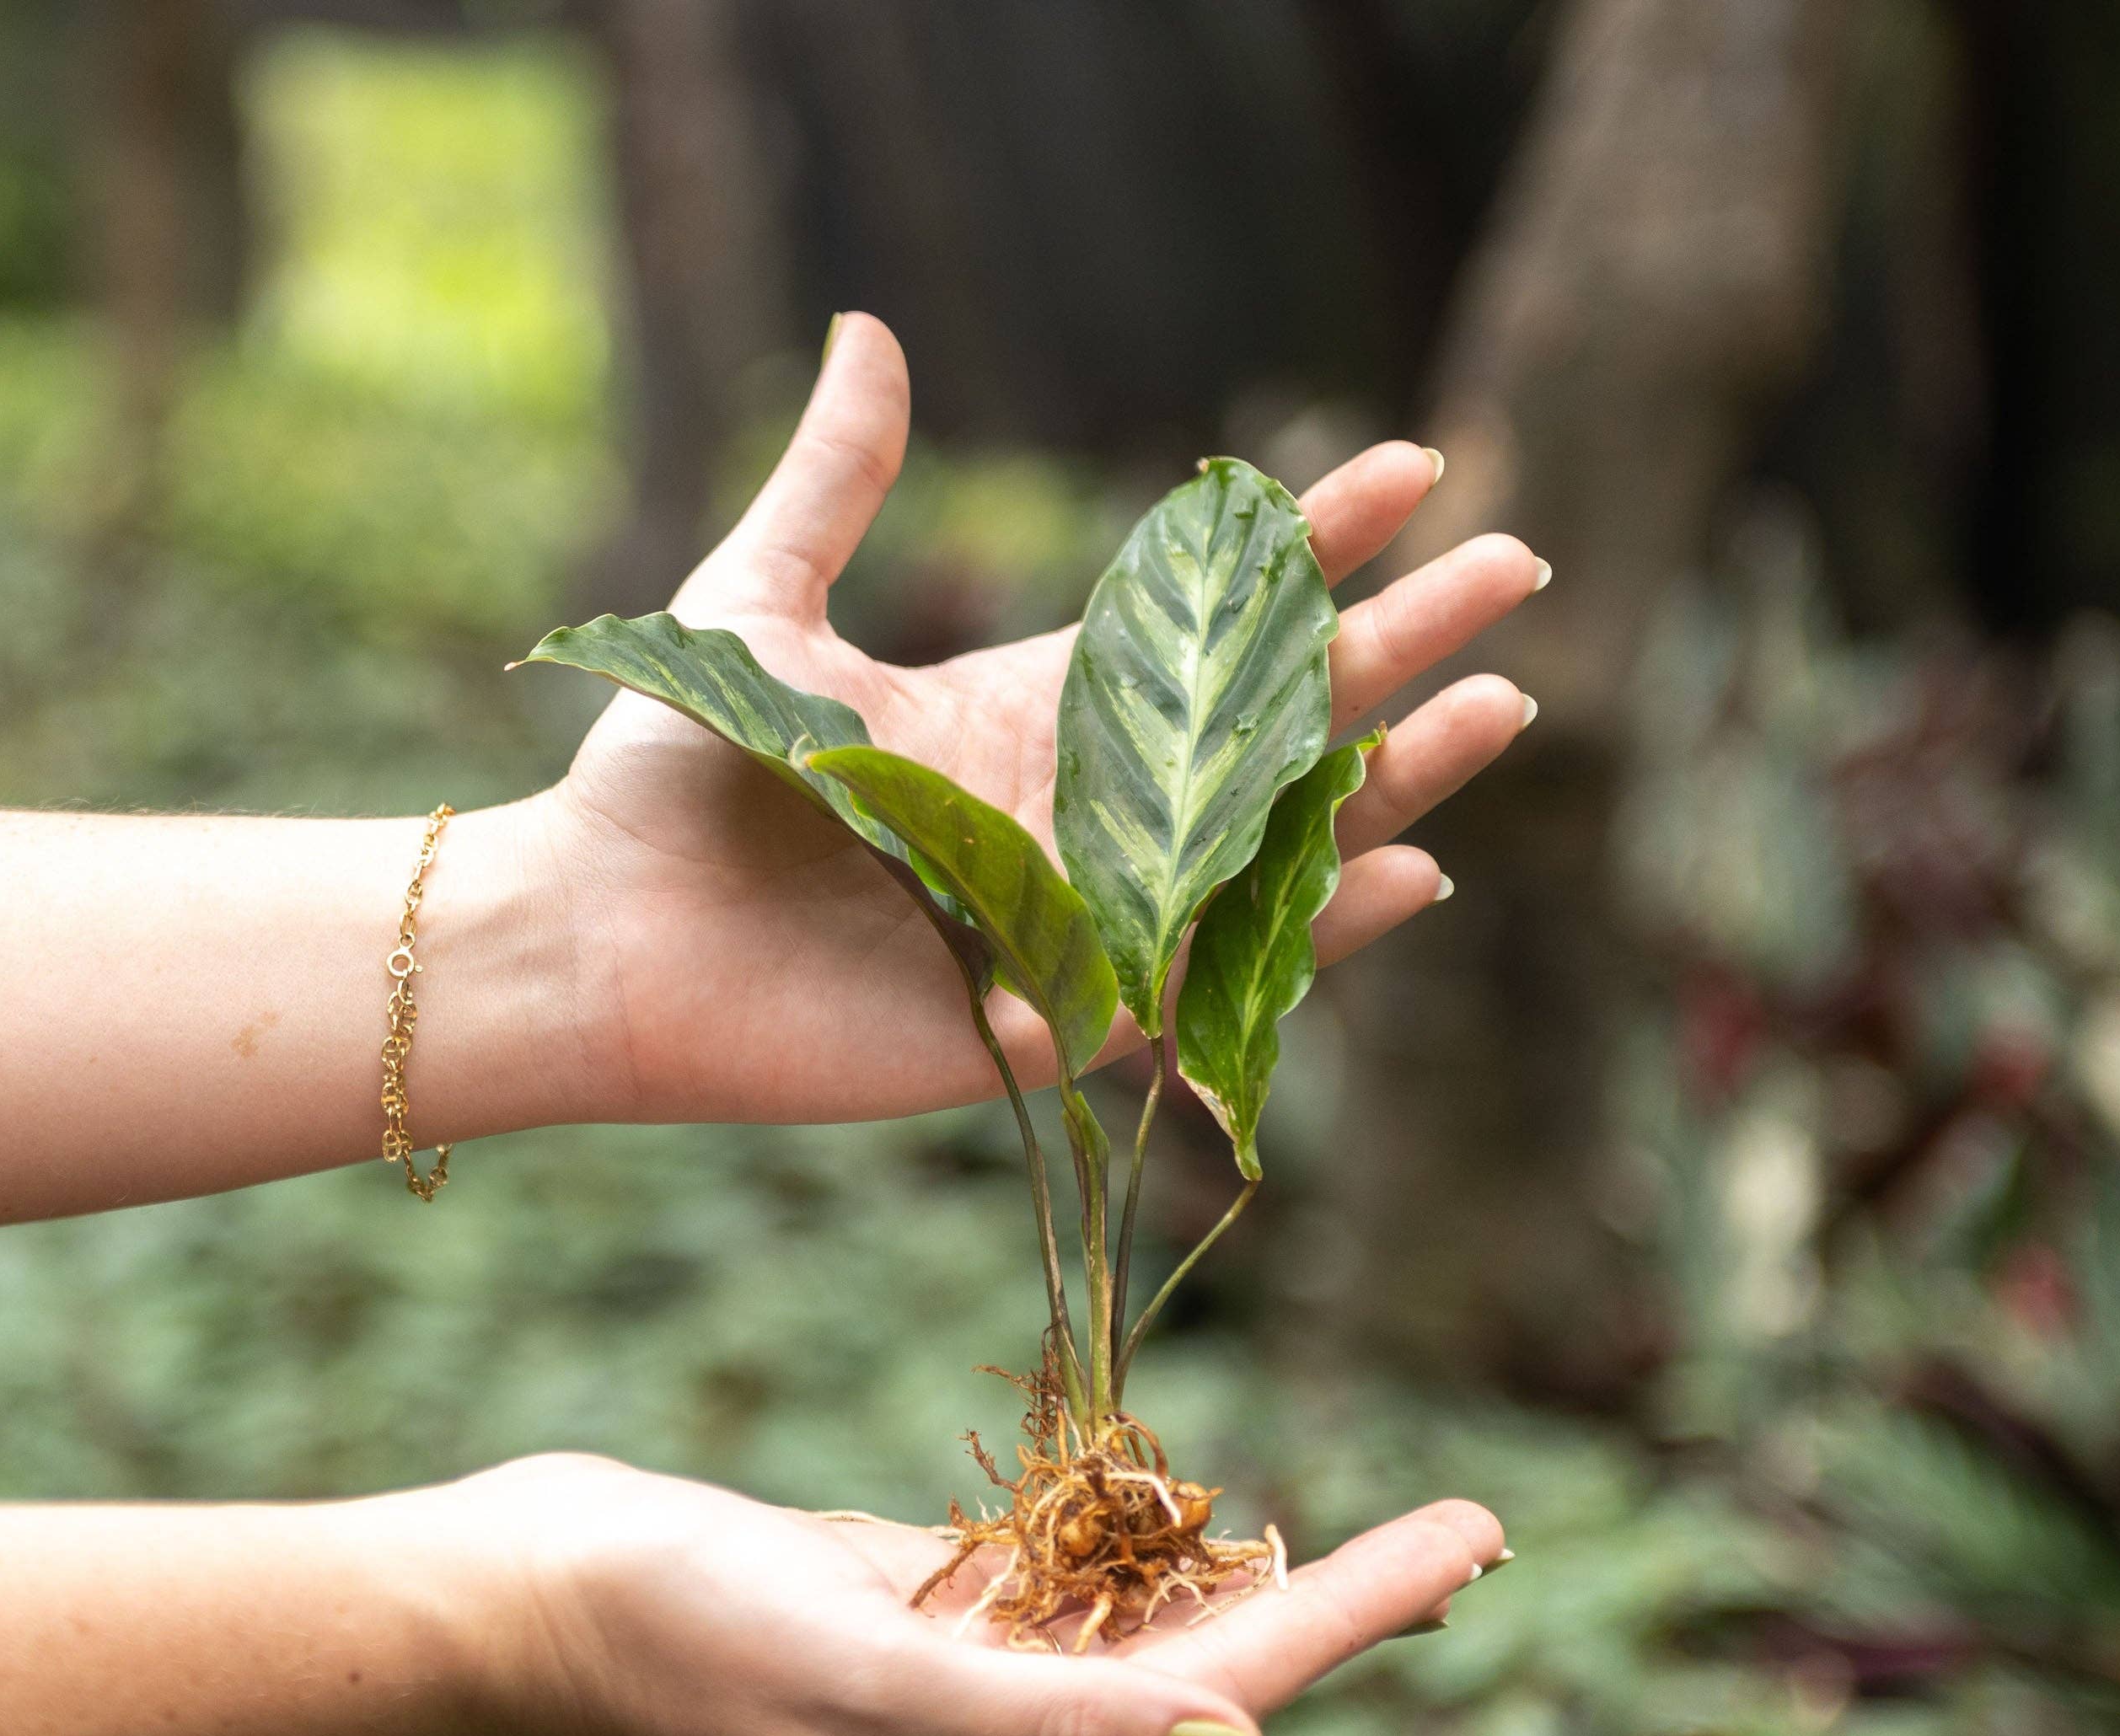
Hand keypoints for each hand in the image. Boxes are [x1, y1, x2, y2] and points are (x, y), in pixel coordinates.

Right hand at [433, 1453, 1503, 1735]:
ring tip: (1373, 1532)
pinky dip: (1122, 1541)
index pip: (1230, 1690)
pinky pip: (1044, 1579)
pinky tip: (1185, 1509)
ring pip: (1136, 1620)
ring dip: (1245, 1571)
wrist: (526, 1593)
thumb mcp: (875, 1682)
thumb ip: (1058, 1722)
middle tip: (1472, 1535)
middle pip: (1210, 1662)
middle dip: (1340, 1600)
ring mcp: (948, 1674)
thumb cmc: (680, 1636)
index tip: (1479, 1539)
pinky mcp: (899, 1608)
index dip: (1362, 1609)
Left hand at [529, 312, 1548, 1124]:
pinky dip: (1318, 931)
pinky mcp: (1061, 1020)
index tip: (1411, 465)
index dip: (1310, 544)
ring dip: (1395, 777)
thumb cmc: (671, 775)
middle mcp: (1077, 812)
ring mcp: (1081, 916)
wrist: (599, 928)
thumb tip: (869, 331)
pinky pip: (1218, 978)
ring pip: (1276, 846)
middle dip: (1398, 642)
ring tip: (1501, 704)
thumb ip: (838, 477)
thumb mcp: (764, 598)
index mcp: (1028, 707)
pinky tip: (1415, 864)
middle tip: (1520, 565)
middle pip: (1276, 722)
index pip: (1206, 620)